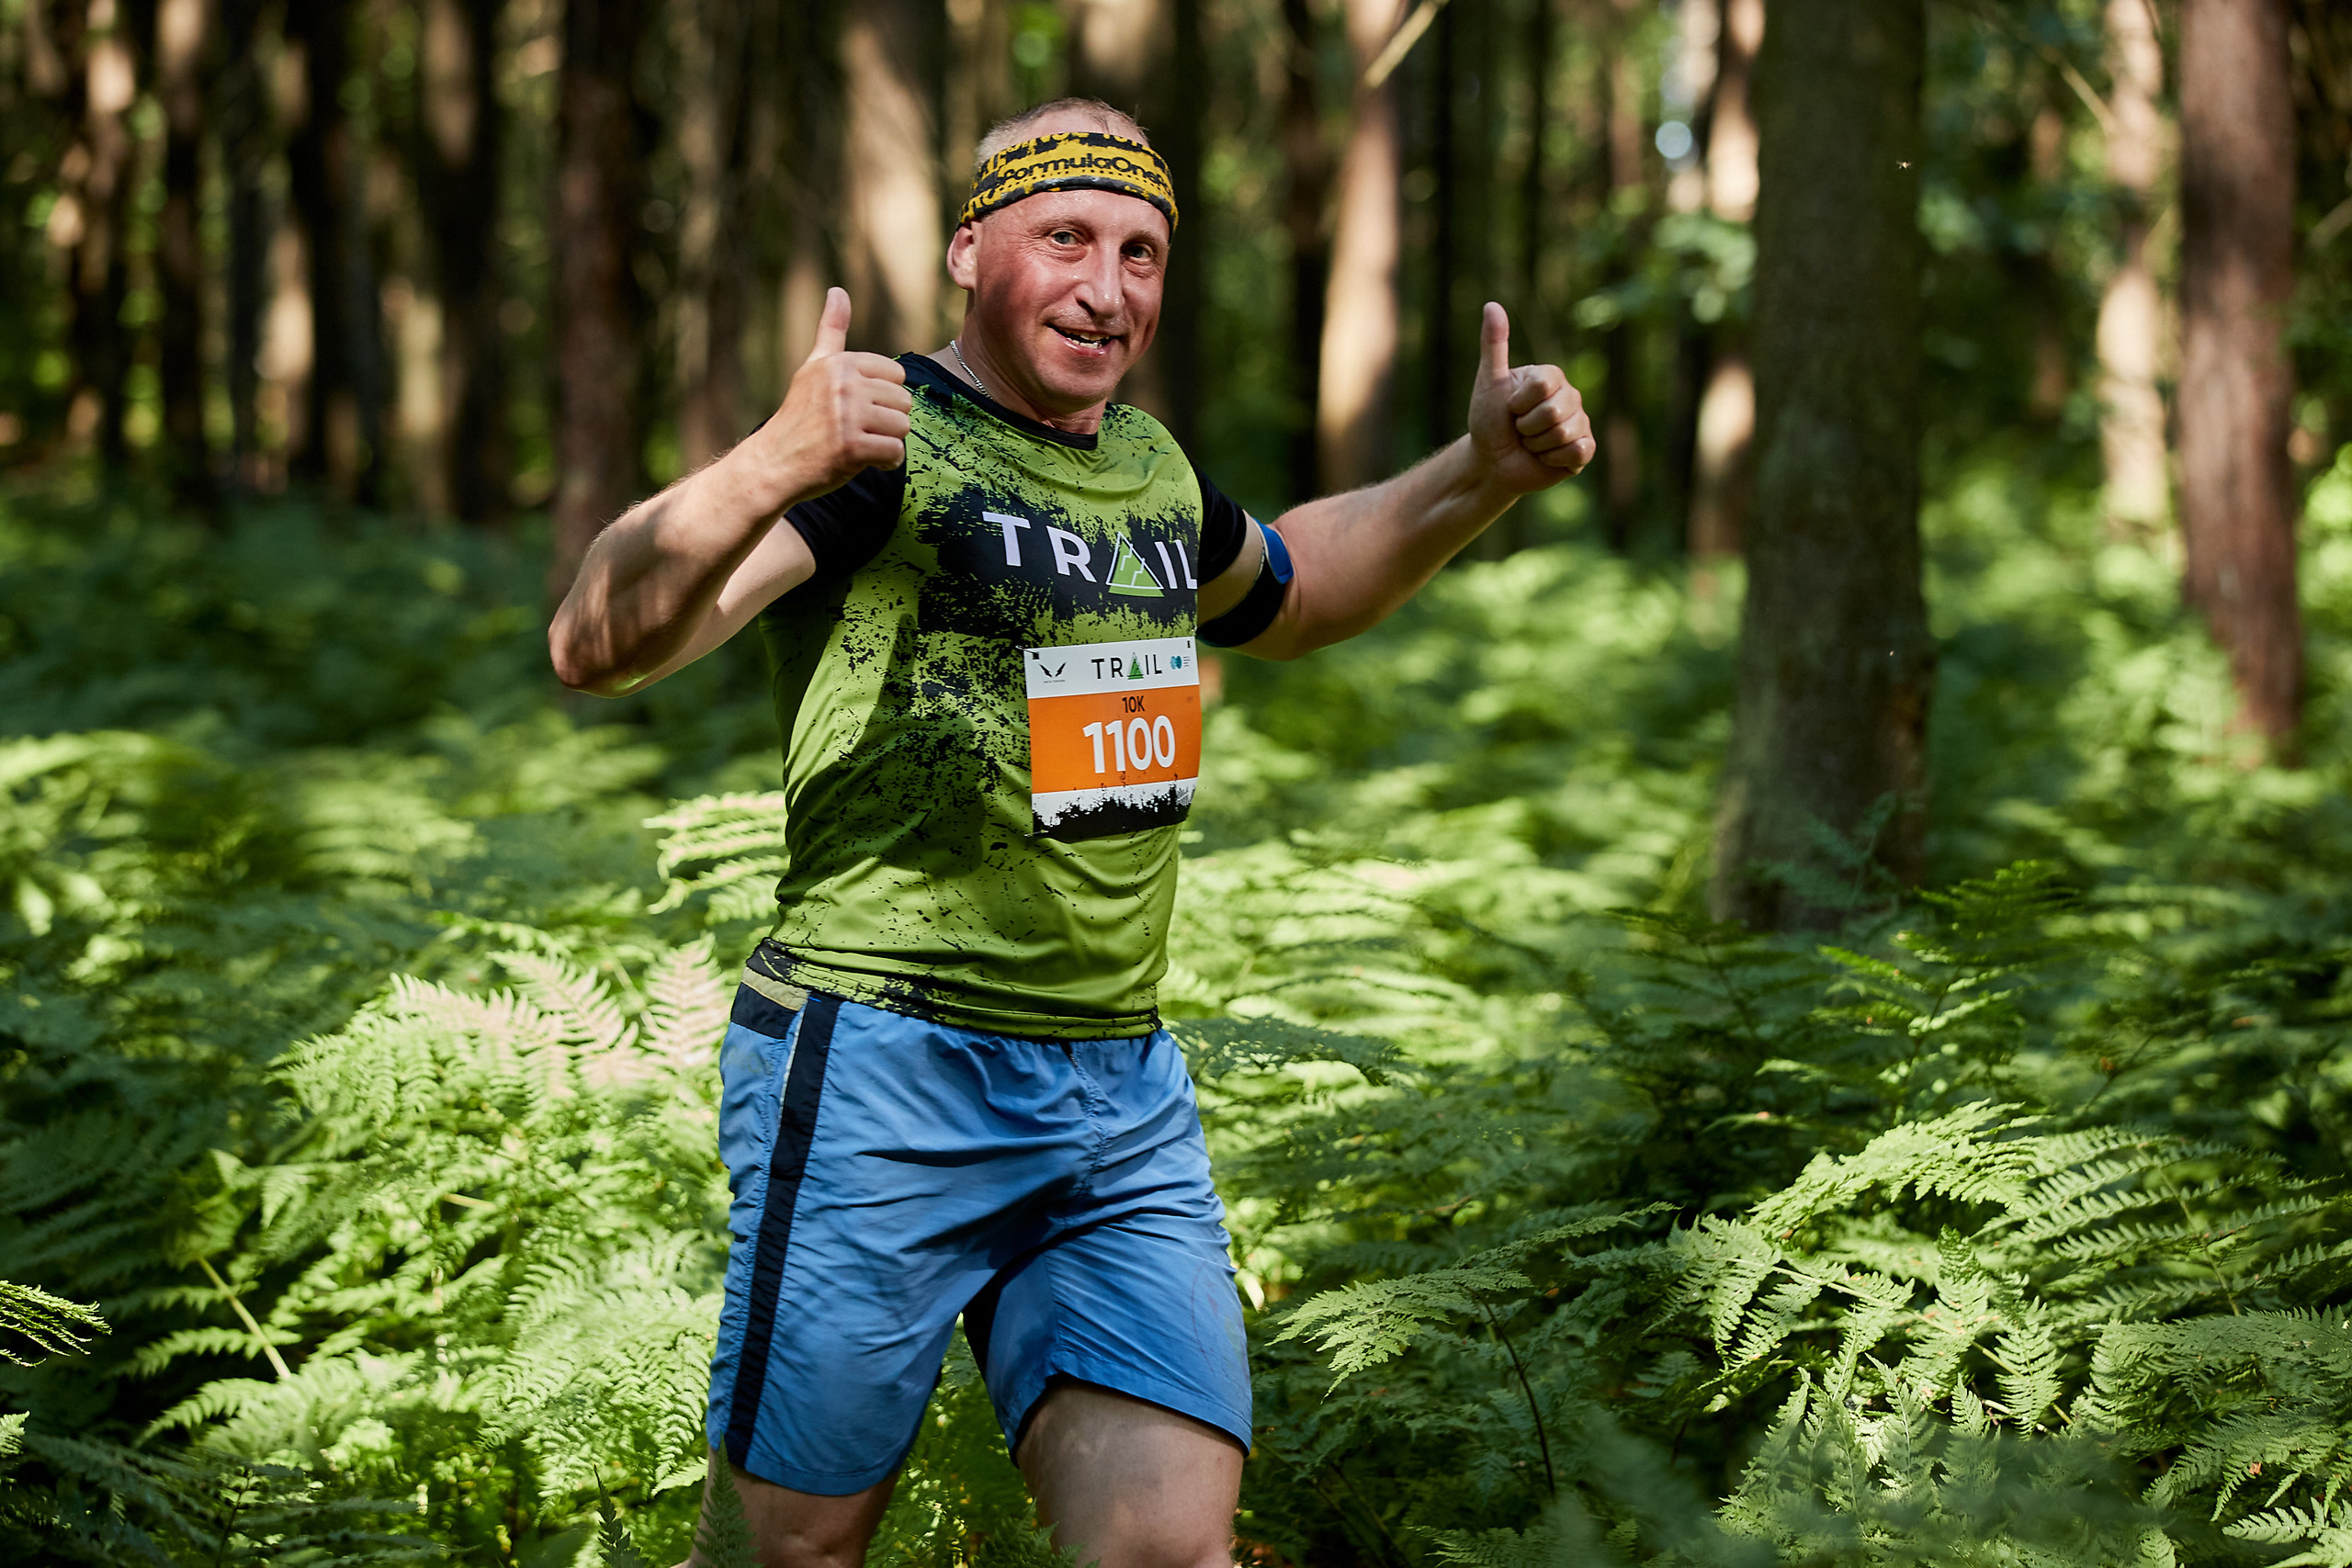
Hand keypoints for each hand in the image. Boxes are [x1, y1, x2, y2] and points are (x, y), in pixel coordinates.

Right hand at [748, 287, 911, 503]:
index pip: (896, 375)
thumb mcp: (813, 367)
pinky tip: (867, 462)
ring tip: (862, 445)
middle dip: (888, 420)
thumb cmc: (799, 416)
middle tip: (859, 430)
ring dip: (888, 442)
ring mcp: (847, 416)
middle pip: (904, 401)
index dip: (883, 396)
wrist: (774, 463)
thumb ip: (831, 330)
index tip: (858, 407)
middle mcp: (843, 384)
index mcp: (839, 363)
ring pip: (903, 427)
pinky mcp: (851, 447)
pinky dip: (887, 462)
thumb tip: (838, 290)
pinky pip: (895, 453)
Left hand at [1465, 302, 1594, 493]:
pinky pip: (1577, 452)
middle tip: (1519, 430)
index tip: (1510, 407)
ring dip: (1536, 445)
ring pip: (1563, 433)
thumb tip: (1491, 305)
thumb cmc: (1488, 422)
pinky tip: (1545, 458)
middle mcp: (1570, 396)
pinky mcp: (1583, 450)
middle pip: (1554, 411)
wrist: (1491, 463)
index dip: (1519, 403)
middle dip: (1526, 427)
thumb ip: (1494, 345)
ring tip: (1530, 444)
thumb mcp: (1488, 382)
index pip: (1543, 386)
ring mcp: (1579, 423)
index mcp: (1551, 377)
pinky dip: (1553, 460)